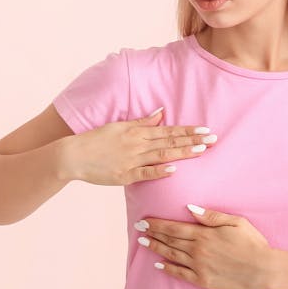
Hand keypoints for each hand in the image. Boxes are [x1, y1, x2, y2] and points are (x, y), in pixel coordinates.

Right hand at [66, 108, 217, 185]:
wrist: (74, 156)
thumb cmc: (96, 140)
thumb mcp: (119, 126)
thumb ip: (141, 122)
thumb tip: (161, 113)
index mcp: (136, 132)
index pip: (168, 130)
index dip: (187, 130)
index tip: (205, 130)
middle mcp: (136, 144)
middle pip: (169, 141)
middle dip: (192, 140)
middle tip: (213, 140)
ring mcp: (131, 160)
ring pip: (161, 155)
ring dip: (182, 152)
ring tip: (201, 151)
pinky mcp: (124, 176)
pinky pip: (145, 173)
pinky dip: (160, 171)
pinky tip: (174, 169)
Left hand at [136, 204, 278, 288]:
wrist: (263, 269)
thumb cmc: (252, 243)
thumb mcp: (235, 222)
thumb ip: (211, 216)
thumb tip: (190, 208)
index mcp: (204, 234)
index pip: (173, 228)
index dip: (157, 224)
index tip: (144, 221)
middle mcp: (197, 250)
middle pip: (169, 240)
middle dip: (152, 233)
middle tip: (138, 229)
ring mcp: (199, 266)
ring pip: (172, 255)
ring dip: (156, 248)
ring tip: (144, 243)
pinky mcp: (202, 280)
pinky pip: (180, 274)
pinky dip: (168, 268)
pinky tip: (159, 264)